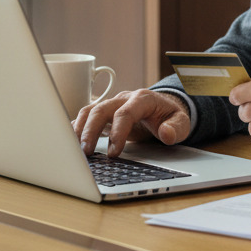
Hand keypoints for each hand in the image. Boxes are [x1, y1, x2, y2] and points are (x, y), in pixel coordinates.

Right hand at [73, 88, 190, 157]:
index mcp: (142, 99)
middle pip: (101, 109)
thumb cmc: (170, 116)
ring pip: (90, 110)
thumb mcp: (181, 122)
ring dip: (80, 129)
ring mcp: (112, 105)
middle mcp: (124, 99)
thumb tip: (166, 134)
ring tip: (74, 149)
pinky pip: (86, 116)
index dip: (118, 131)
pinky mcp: (104, 113)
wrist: (164, 108)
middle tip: (86, 152)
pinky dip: (76, 127)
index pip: (125, 112)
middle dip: (91, 130)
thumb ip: (176, 128)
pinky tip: (68, 141)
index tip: (114, 152)